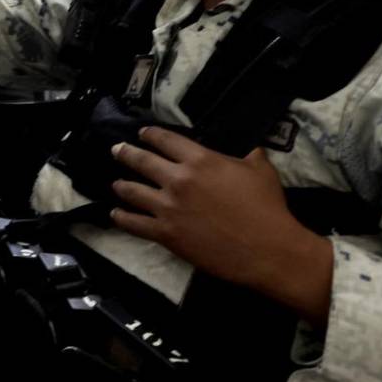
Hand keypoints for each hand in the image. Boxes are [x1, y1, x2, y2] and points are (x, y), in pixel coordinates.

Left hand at [108, 127, 332, 325]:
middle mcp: (178, 179)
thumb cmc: (266, 208)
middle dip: (126, 153)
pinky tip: (115, 214)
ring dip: (121, 186)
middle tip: (116, 150)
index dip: (150, 135)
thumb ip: (251, 157)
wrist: (266, 248)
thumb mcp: (261, 172)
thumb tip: (253, 151)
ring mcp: (168, 207)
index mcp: (200, 159)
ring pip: (133, 191)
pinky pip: (135, 223)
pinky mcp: (166, 233)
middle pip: (142, 161)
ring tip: (116, 184)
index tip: (142, 133)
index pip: (166, 140)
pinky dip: (122, 217)